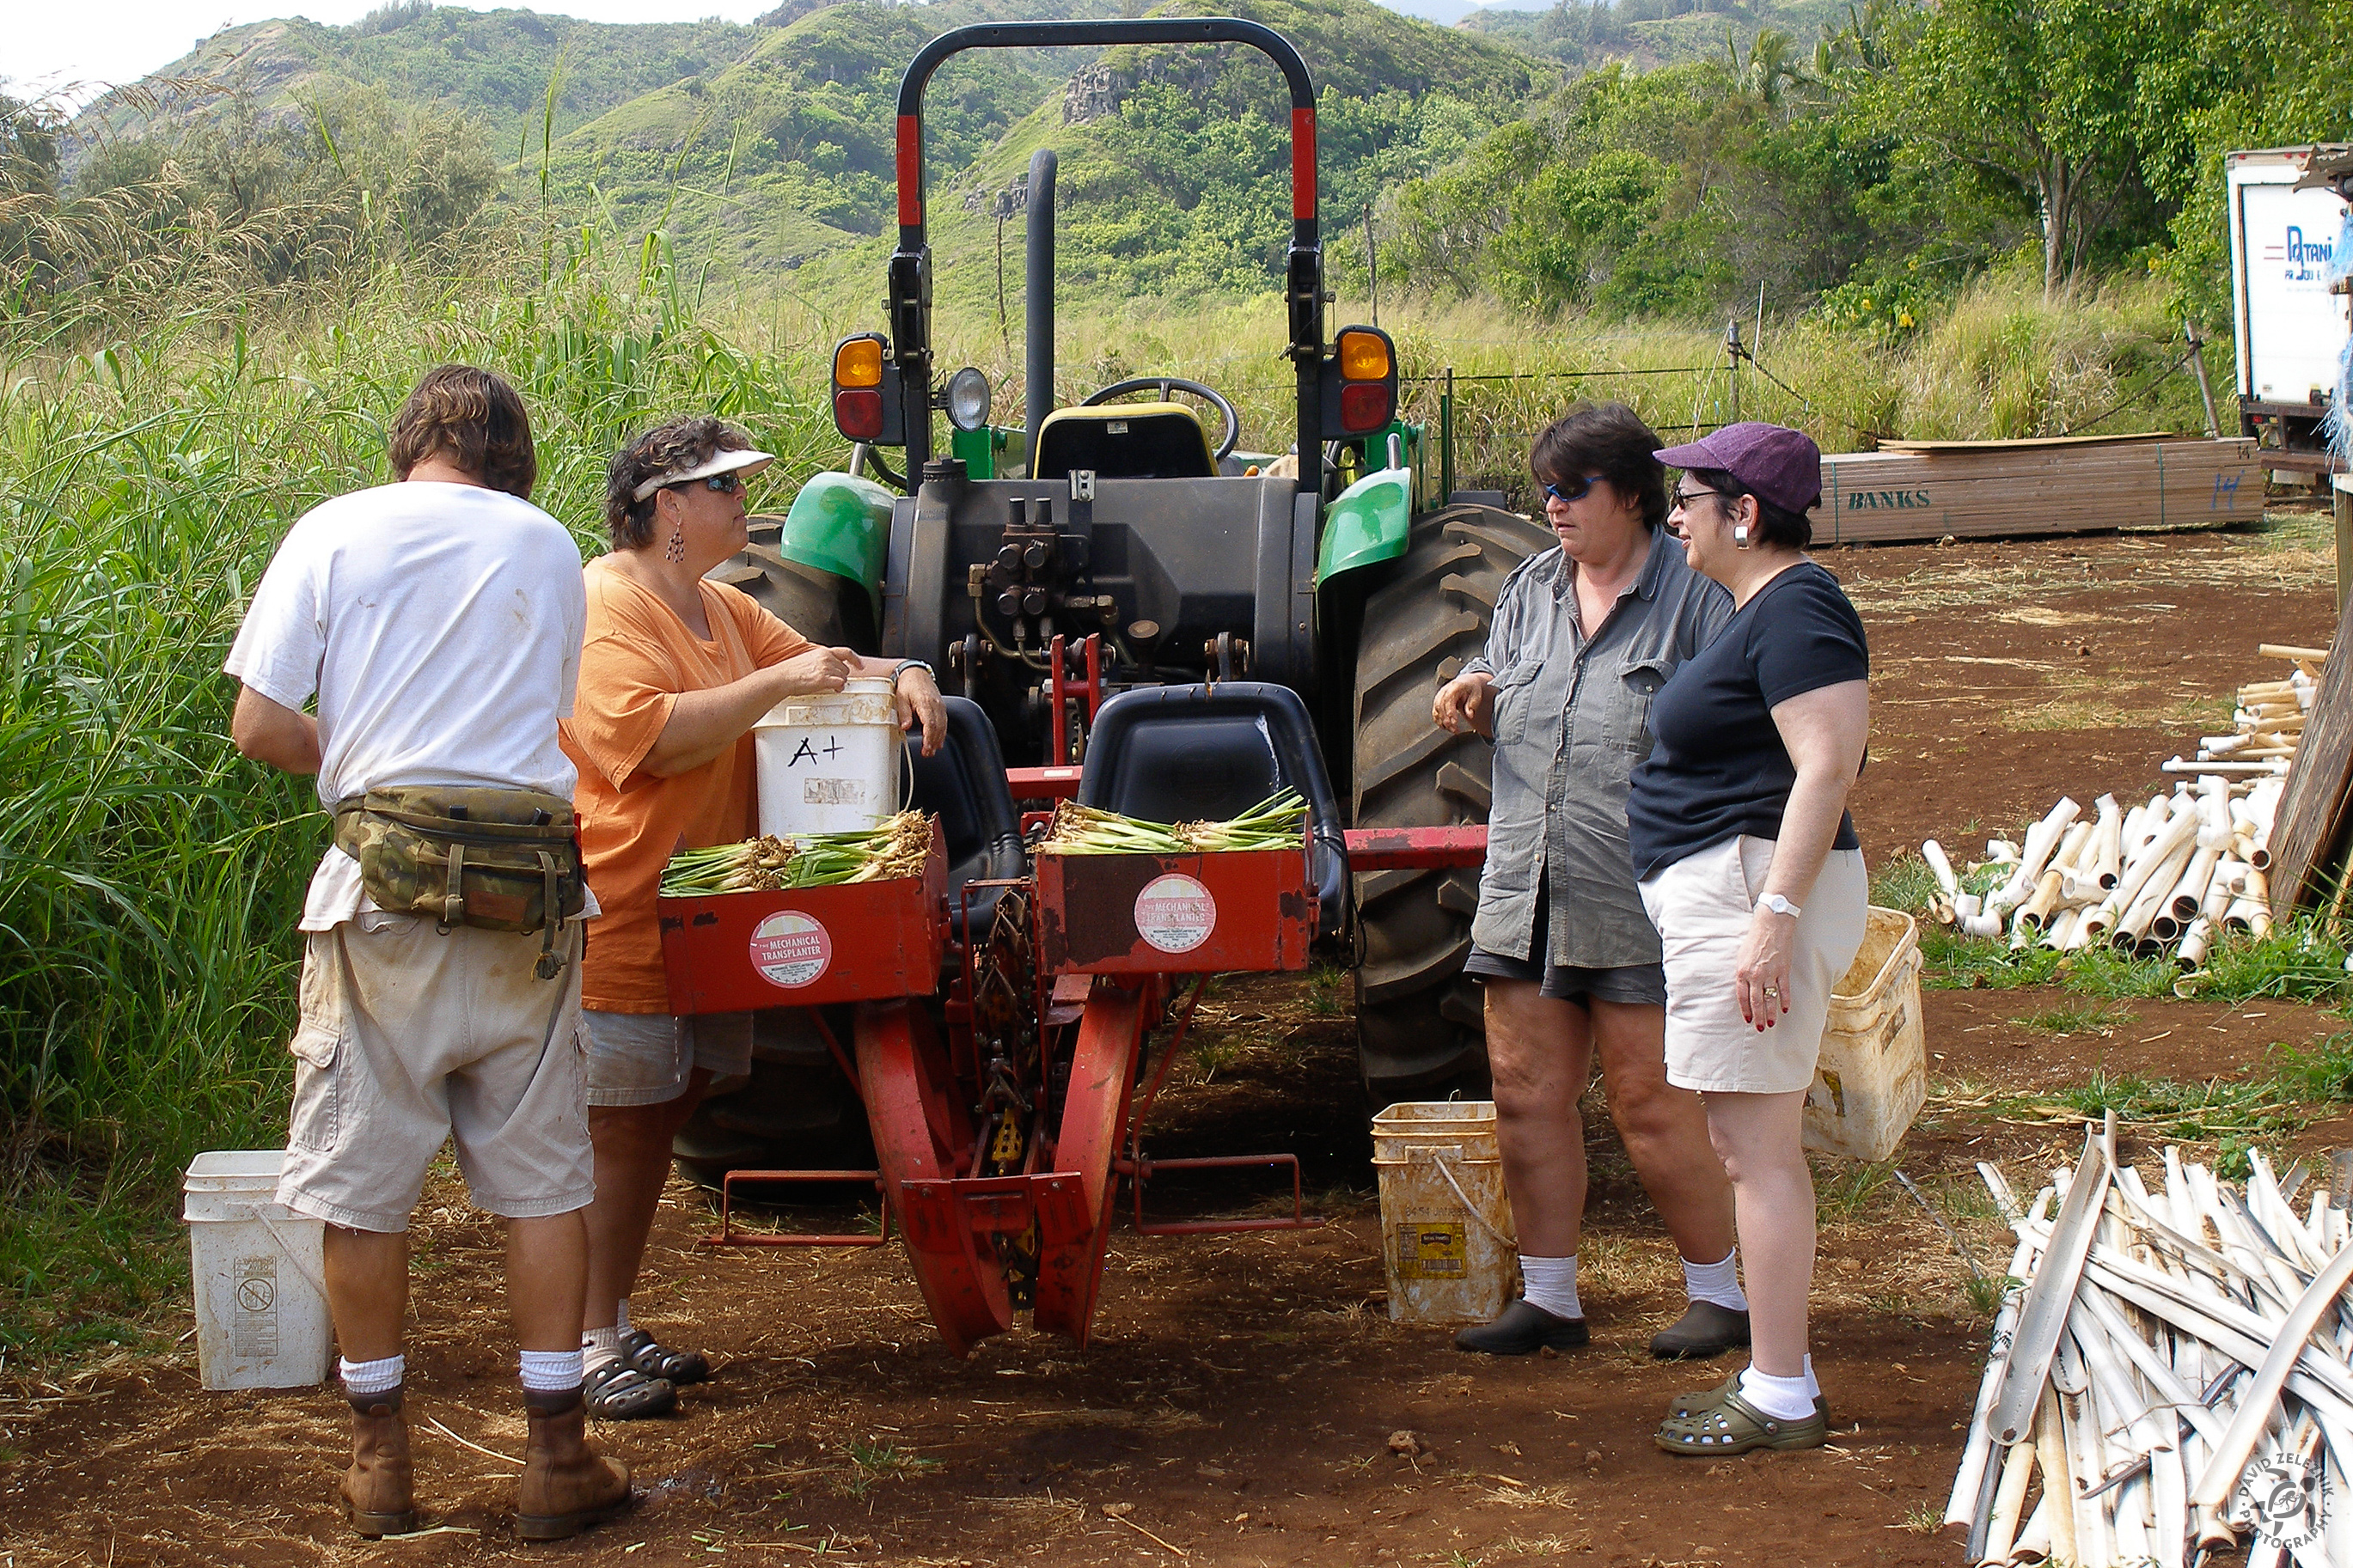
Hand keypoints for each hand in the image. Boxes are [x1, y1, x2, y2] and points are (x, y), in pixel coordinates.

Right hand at [772, 645, 851, 696]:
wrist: (783, 677)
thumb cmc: (792, 671)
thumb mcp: (809, 659)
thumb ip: (822, 661)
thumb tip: (831, 668)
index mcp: (823, 652)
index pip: (846, 652)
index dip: (856, 660)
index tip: (860, 665)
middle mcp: (826, 658)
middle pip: (845, 669)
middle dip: (841, 676)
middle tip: (833, 681)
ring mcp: (826, 668)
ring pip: (844, 677)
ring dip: (839, 683)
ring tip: (829, 685)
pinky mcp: (824, 679)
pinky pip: (840, 683)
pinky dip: (839, 687)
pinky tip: (832, 689)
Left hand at [894, 665, 946, 755]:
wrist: (915, 672)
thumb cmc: (908, 684)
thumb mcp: (900, 697)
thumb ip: (904, 713)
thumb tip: (905, 726)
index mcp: (925, 702)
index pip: (930, 723)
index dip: (929, 737)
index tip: (926, 747)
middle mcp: (935, 704)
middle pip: (938, 727)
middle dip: (933, 742)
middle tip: (927, 753)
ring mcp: (940, 705)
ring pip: (943, 725)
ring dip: (938, 739)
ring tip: (932, 750)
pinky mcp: (941, 706)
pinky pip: (944, 721)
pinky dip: (942, 732)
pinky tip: (938, 740)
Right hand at [1433, 672, 1494, 736]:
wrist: (1467, 682)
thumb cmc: (1472, 688)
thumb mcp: (1476, 694)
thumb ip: (1472, 705)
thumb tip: (1469, 715)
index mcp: (1455, 686)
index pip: (1449, 699)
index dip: (1450, 712)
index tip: (1454, 722)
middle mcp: (1445, 690)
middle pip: (1441, 706)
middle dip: (1446, 719)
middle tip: (1453, 728)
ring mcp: (1440, 695)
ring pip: (1437, 710)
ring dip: (1442, 722)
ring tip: (1452, 730)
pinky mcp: (1438, 701)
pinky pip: (1435, 712)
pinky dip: (1439, 721)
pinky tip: (1445, 727)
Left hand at [1735, 906, 1796, 1028]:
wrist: (1771, 925)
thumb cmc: (1754, 940)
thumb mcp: (1741, 956)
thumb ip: (1742, 974)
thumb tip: (1743, 989)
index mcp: (1742, 972)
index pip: (1742, 997)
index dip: (1745, 1010)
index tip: (1747, 1020)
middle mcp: (1755, 975)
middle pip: (1756, 1002)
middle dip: (1757, 1017)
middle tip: (1759, 1028)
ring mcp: (1770, 973)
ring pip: (1770, 999)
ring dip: (1770, 1013)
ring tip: (1770, 1024)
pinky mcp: (1783, 970)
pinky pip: (1784, 990)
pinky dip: (1785, 1001)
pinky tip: (1785, 1009)